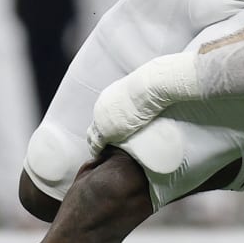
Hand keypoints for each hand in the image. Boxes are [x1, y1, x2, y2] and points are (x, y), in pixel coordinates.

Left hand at [86, 54, 201, 154]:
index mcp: (108, 97)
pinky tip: (99, 156)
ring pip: (92, 135)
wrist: (148, 88)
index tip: (107, 133)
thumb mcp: (139, 91)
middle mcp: (101, 107)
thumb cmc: (149, 86)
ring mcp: (101, 119)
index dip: (104, 124)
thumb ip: (139, 98)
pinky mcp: (106, 130)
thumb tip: (151, 101)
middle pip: (95, 124)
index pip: (102, 114)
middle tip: (101, 145)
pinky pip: (96, 144)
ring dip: (95, 144)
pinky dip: (96, 150)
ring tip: (99, 154)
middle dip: (98, 134)